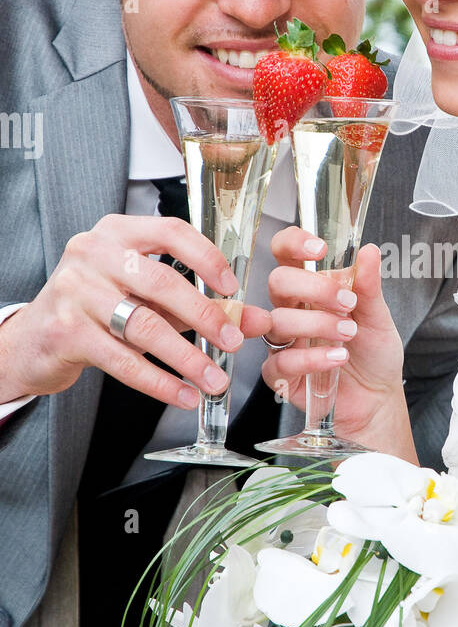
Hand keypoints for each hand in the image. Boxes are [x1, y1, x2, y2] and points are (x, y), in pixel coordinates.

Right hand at [0, 213, 272, 407]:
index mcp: (118, 233)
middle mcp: (94, 253)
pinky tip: (183, 394)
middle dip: (204, 316)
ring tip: (214, 379)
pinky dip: (159, 381)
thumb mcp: (147, 297)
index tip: (232, 289)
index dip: (206, 259)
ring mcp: (76, 291)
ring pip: (144, 325)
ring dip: (187, 357)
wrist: (33, 341)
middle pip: (161, 282)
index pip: (170, 232)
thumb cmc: (96, 309)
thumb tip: (254, 321)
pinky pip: (123, 360)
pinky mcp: (66, 331)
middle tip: (233, 342)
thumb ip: (200, 304)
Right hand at [263, 226, 405, 443]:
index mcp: (311, 289)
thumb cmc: (373, 354)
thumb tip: (369, 251)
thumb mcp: (379, 316)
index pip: (286, 255)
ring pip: (279, 321)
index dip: (293, 243)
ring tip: (349, 334)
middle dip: (312, 287)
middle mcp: (292, 310)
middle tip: (346, 302)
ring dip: (317, 324)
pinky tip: (337, 358)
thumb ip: (369, 286)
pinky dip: (312, 358)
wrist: (378, 397)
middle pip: (278, 282)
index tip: (319, 248)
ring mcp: (284, 342)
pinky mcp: (281, 374)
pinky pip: (282, 361)